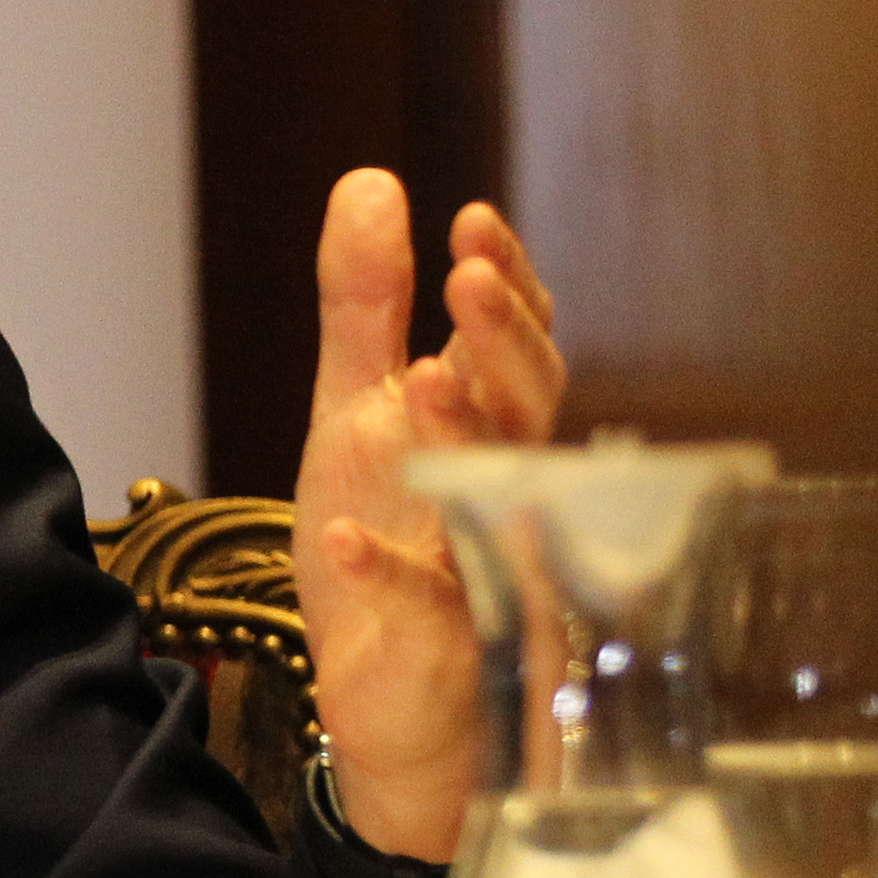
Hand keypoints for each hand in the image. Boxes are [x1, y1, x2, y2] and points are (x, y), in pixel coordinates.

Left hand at [293, 169, 564, 858]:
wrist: (387, 696)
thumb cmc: (392, 543)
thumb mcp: (357, 412)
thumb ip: (366, 308)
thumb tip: (372, 181)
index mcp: (485, 432)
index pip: (514, 347)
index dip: (505, 286)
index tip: (471, 221)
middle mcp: (502, 493)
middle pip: (528, 411)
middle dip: (504, 345)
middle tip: (471, 281)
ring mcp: (485, 570)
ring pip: (496, 501)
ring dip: (464, 440)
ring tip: (428, 378)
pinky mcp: (447, 648)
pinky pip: (427, 609)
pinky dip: (389, 573)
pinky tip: (348, 537)